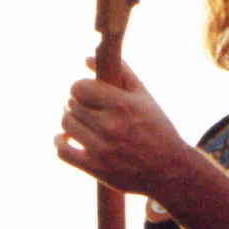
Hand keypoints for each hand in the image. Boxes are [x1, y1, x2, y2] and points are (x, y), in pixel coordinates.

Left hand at [55, 59, 191, 196]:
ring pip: (66, 125)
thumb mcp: (144, 97)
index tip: (86, 93)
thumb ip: (120, 72)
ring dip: (68, 120)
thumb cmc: (157, 129)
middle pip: (72, 105)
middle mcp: (111, 126)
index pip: (79, 87)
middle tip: (85, 108)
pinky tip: (64, 138)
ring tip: (77, 120)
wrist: (169, 170)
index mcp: (123, 105)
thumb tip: (87, 58)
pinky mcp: (95, 168)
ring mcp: (101, 148)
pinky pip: (62, 151)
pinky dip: (59, 142)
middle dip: (76, 104)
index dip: (80, 88)